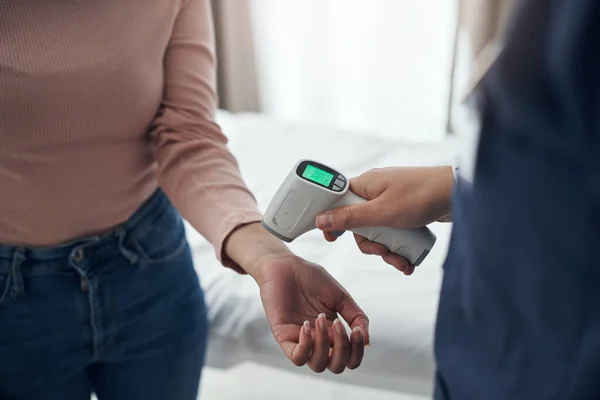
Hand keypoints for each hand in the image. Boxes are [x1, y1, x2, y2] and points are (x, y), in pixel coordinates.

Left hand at [224, 223, 369, 373]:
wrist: (285, 266)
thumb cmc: (311, 279)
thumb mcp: (341, 297)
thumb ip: (356, 317)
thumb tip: (368, 342)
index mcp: (333, 333)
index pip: (350, 358)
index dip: (358, 351)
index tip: (357, 331)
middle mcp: (318, 341)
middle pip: (336, 367)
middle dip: (343, 350)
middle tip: (339, 324)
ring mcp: (301, 340)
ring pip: (318, 365)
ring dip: (324, 344)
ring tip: (319, 319)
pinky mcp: (284, 336)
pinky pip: (297, 357)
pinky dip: (306, 346)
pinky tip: (307, 325)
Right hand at [315, 166, 453, 274]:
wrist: (459, 194)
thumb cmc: (421, 196)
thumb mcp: (382, 212)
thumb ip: (350, 218)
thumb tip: (321, 220)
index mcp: (365, 185)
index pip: (337, 201)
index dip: (333, 221)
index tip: (333, 238)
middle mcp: (375, 191)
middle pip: (357, 224)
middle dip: (370, 244)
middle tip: (382, 252)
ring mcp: (390, 201)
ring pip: (376, 231)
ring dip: (386, 250)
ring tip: (401, 262)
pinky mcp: (403, 211)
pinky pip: (391, 232)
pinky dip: (397, 246)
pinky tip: (407, 260)